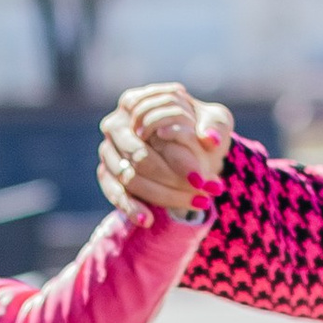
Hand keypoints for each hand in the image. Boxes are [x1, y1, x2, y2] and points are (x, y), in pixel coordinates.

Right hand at [100, 83, 234, 219]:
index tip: (201, 178)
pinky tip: (148, 220)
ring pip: (129, 178)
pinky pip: (114, 192)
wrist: (190, 145)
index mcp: (136, 102)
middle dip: (171, 180)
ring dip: (161, 196)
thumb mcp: (215, 120)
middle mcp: (116, 125)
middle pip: (140, 157)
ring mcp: (108, 150)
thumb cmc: (200, 126)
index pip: (152, 130)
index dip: (177, 156)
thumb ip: (215, 126)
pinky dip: (130, 207)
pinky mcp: (106, 173)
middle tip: (200, 196)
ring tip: (189, 206)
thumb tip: (210, 139)